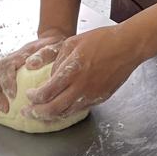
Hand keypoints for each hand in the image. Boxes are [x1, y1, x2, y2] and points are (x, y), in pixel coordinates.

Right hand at [0, 32, 65, 114]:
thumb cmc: (52, 48)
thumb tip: (31, 64)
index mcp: (18, 54)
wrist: (48, 43)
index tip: (13, 95)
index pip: (5, 65)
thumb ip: (44, 55)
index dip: (6, 81)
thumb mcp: (53, 49)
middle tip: (4, 108)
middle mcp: (5, 59)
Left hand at [23, 23, 148, 121]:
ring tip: (43, 113)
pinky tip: (63, 107)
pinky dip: (68, 111)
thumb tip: (50, 76)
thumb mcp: (72, 43)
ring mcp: (92, 94)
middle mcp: (80, 86)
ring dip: (52, 115)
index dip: (33, 98)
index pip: (46, 93)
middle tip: (29, 112)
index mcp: (71, 71)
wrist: (128, 46)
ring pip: (67, 113)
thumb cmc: (102, 40)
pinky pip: (80, 109)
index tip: (28, 95)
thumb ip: (57, 60)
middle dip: (37, 113)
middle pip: (53, 109)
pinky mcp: (101, 97)